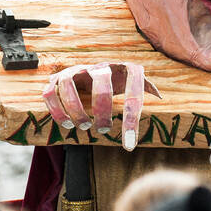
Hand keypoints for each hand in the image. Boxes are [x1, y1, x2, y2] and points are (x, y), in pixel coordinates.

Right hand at [41, 61, 160, 150]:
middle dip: (102, 110)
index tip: (129, 144)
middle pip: (102, 82)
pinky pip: (51, 91)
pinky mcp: (59, 78)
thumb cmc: (119, 81)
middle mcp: (101, 66)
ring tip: (82, 126)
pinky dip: (56, 109)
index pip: (134, 87)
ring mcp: (78, 70)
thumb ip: (146, 87)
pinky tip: (66, 123)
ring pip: (69, 84)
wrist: (94, 70)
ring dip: (75, 109)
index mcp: (124, 68)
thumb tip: (159, 96)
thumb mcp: (135, 82)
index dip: (131, 118)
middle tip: (102, 129)